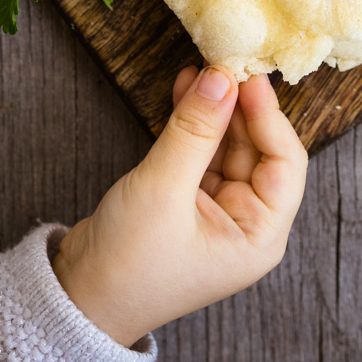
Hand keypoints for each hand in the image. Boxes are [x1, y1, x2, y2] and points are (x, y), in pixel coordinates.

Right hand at [51, 67, 307, 346]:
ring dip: (215, 108)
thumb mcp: (163, 190)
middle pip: (257, 148)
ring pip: (228, 144)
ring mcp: (216, 209)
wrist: (75, 298)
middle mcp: (245, 222)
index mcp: (258, 236)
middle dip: (239, 106)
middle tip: (224, 63)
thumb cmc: (127, 265)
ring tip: (202, 68)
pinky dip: (194, 121)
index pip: (285, 164)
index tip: (249, 78)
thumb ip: (194, 130)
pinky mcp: (188, 197)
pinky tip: (187, 88)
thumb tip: (221, 77)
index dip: (269, 116)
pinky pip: (201, 149)